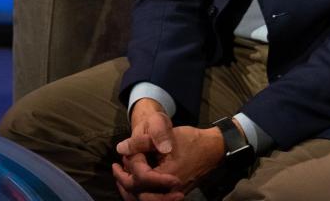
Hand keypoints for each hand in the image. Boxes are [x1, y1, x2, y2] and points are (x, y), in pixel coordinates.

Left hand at [112, 102, 226, 199]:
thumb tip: (120, 148)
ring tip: (121, 177)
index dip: (131, 164)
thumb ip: (142, 142)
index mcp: (167, 177)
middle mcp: (170, 191)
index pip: (140, 177)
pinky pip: (153, 199)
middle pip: (139, 195)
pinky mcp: (174, 194)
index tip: (126, 153)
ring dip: (130, 190)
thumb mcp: (166, 136)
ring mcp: (173, 195)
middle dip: (124, 181)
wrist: (212, 148)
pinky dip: (141, 192)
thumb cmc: (191, 140)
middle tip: (116, 169)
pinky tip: (135, 183)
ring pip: (145, 200)